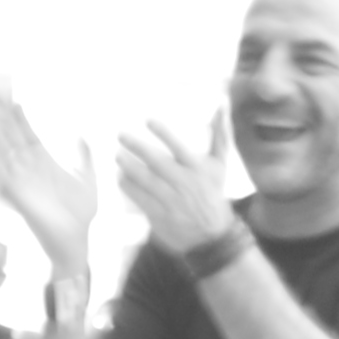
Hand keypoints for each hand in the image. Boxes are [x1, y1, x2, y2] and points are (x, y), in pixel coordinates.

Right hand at [0, 95, 97, 272]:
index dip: (21, 117)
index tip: (14, 98)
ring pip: (4, 149)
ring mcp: (21, 180)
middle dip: (3, 116)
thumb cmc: (82, 215)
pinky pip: (0, 169)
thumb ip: (84, 156)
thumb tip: (81, 134)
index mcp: (45, 164)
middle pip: (12, 136)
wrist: (77, 240)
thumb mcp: (88, 178)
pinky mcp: (16, 193)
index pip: (29, 134)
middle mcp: (29, 169)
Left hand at [105, 118, 239, 260]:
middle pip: (156, 161)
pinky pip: (140, 198)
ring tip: (116, 156)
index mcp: (198, 168)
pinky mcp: (159, 215)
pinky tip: (120, 177)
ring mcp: (171, 199)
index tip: (147, 119)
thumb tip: (222, 105)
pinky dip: (129, 187)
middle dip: (137, 147)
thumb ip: (219, 135)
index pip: (178, 146)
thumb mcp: (220, 165)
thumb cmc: (213, 192)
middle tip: (120, 134)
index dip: (163, 132)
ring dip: (128, 167)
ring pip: (145, 180)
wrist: (211, 233)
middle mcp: (184, 182)